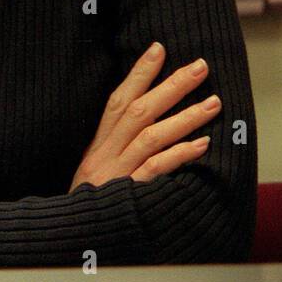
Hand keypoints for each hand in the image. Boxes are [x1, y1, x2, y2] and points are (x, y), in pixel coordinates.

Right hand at [69, 42, 218, 192]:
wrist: (68, 233)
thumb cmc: (88, 201)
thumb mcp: (94, 168)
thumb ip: (114, 145)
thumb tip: (142, 118)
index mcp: (97, 143)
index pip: (117, 99)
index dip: (138, 73)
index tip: (158, 48)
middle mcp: (105, 152)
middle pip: (137, 111)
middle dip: (170, 86)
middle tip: (200, 67)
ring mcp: (116, 172)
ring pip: (150, 136)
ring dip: (184, 117)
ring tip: (213, 102)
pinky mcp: (126, 192)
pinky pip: (154, 170)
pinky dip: (177, 155)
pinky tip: (200, 145)